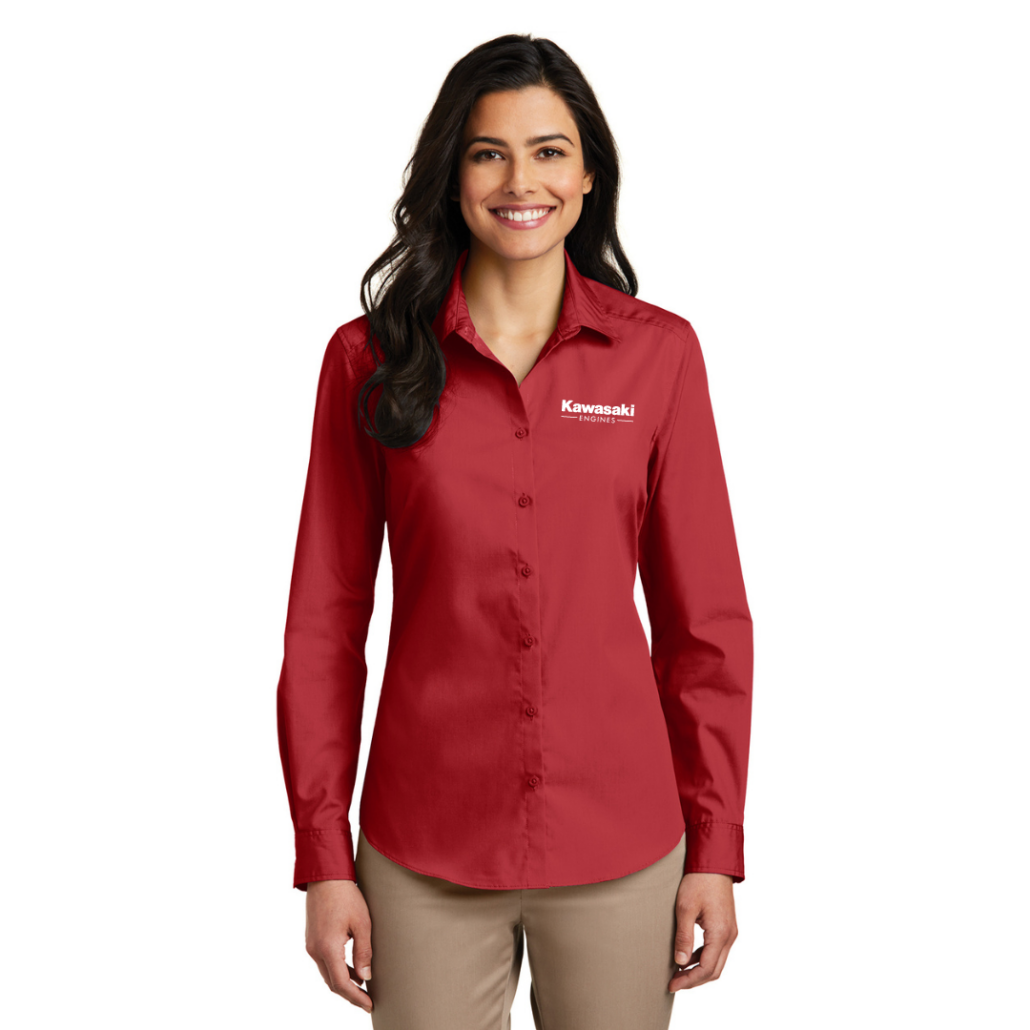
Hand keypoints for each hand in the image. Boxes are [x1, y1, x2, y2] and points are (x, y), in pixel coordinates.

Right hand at [305, 879, 373, 1012]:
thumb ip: (364, 952)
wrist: (326, 876)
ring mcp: (311, 945)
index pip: (341, 984)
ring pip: (327, 973)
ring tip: (362, 986)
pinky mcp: (312, 939)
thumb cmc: (346, 896)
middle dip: (350, 994)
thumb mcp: (362, 923)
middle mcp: (315, 950)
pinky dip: (337, 969)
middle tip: (367, 1000)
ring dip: (343, 981)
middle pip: (332, 982)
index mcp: (328, 948)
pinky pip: (324, 962)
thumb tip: (365, 978)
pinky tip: (351, 969)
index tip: (369, 1005)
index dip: (356, 998)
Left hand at [669, 872, 737, 991]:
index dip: (689, 980)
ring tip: (678, 973)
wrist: (714, 863)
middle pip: (714, 971)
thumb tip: (681, 962)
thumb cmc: (698, 882)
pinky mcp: (727, 926)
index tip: (672, 985)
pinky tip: (688, 957)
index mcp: (720, 934)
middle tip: (674, 984)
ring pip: (717, 962)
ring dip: (699, 971)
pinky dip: (703, 958)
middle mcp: (729, 936)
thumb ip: (684, 937)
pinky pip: (717, 950)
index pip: (706, 969)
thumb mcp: (685, 908)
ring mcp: (730, 932)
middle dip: (694, 980)